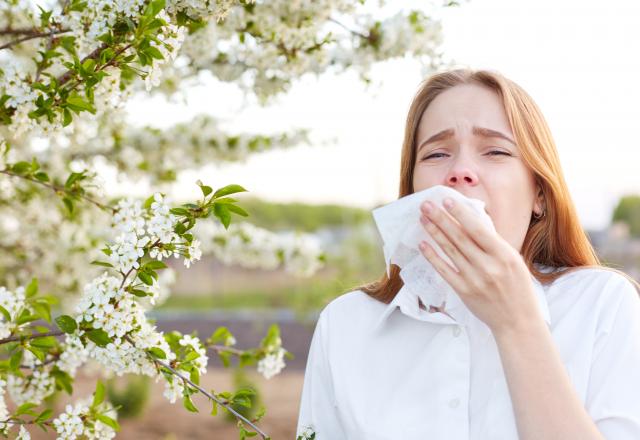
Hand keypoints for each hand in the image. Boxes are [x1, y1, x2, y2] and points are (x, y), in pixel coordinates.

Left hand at [418, 197, 541, 335]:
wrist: (517, 321)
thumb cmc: (517, 287)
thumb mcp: (513, 260)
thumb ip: (493, 243)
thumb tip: (470, 221)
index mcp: (504, 255)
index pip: (478, 229)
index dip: (461, 214)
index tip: (447, 200)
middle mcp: (489, 266)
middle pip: (459, 237)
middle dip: (441, 218)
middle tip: (426, 204)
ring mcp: (475, 280)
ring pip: (450, 251)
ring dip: (434, 233)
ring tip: (423, 219)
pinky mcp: (464, 291)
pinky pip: (444, 270)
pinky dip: (433, 256)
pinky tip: (423, 244)